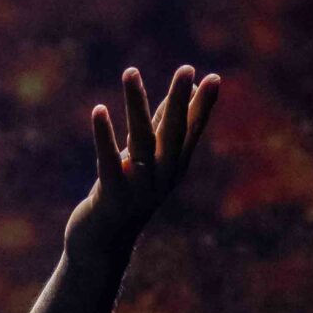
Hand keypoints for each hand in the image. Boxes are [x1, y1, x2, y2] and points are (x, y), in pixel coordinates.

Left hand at [63, 63, 220, 270]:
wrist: (103, 244)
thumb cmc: (126, 193)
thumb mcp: (149, 158)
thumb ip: (165, 125)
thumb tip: (187, 89)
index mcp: (173, 167)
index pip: (191, 131)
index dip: (202, 106)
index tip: (214, 77)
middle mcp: (163, 177)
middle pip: (173, 134)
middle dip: (180, 100)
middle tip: (187, 68)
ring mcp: (139, 188)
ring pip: (141, 140)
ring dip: (136, 104)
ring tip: (130, 71)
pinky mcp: (112, 197)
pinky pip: (109, 161)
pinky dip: (104, 135)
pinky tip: (99, 110)